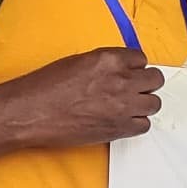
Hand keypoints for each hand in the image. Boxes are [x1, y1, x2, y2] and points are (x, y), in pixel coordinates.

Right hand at [0, 47, 163, 147]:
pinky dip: (137, 123)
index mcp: (110, 59)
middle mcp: (121, 80)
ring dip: (143, 104)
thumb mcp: (78, 62)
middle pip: (155, 80)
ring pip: (154, 103)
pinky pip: (144, 125)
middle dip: (146, 84)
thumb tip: (119, 70)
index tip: (130, 73)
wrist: (31, 112)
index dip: (135, 67)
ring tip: (128, 106)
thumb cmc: (46, 87)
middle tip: (134, 89)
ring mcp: (123, 105)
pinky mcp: (120, 128)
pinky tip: (123, 120)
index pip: (142, 59)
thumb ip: (104, 64)